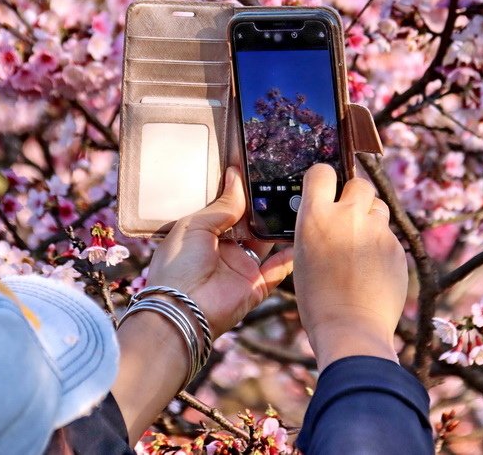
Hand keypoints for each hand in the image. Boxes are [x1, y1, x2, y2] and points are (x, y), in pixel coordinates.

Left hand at [111, 166, 292, 443]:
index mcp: (204, 233)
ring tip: (299, 205)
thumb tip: (236, 177)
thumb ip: (221, 204)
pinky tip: (304, 237)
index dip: (244, 193)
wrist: (182, 309)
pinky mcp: (256, 286)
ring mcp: (242, 268)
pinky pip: (278, 269)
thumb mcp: (195, 225)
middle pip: (252, 224)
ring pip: (268, 243)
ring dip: (281, 228)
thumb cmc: (178, 265)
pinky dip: (291, 255)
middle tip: (286, 186)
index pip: (230, 209)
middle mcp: (225, 249)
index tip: (262, 173)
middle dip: (266, 208)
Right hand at [293, 163, 407, 368]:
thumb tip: (327, 214)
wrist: (351, 329)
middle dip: (354, 196)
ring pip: (378, 206)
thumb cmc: (318, 300)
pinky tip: (373, 268)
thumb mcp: (302, 257)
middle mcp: (347, 215)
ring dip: (370, 218)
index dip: (323, 178)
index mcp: (315, 217)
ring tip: (361, 245)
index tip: (325, 188)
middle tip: (348, 218)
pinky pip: (389, 234)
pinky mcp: (396, 247)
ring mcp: (376, 230)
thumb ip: (317, 227)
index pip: (321, 171)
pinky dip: (382, 245)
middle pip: (358, 183)